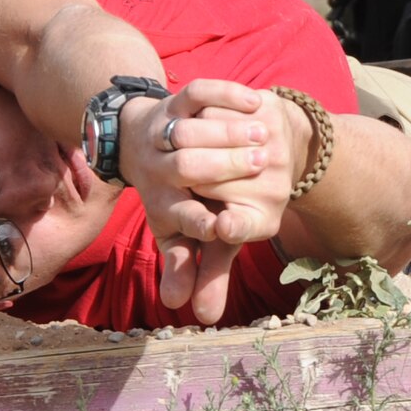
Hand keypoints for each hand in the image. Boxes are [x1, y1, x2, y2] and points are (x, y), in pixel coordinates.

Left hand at [117, 80, 298, 323]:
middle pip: (185, 168)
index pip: (179, 216)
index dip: (199, 221)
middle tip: (261, 166)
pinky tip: (253, 101)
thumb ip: (200, 270)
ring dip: (228, 132)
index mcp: (163, 204)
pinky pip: (199, 91)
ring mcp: (166, 130)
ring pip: (190, 129)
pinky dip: (224, 93)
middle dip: (223, 168)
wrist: (147, 138)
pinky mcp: (176, 99)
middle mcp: (158, 168)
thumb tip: (203, 318)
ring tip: (263, 139)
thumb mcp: (186, 233)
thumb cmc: (181, 195)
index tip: (223, 225)